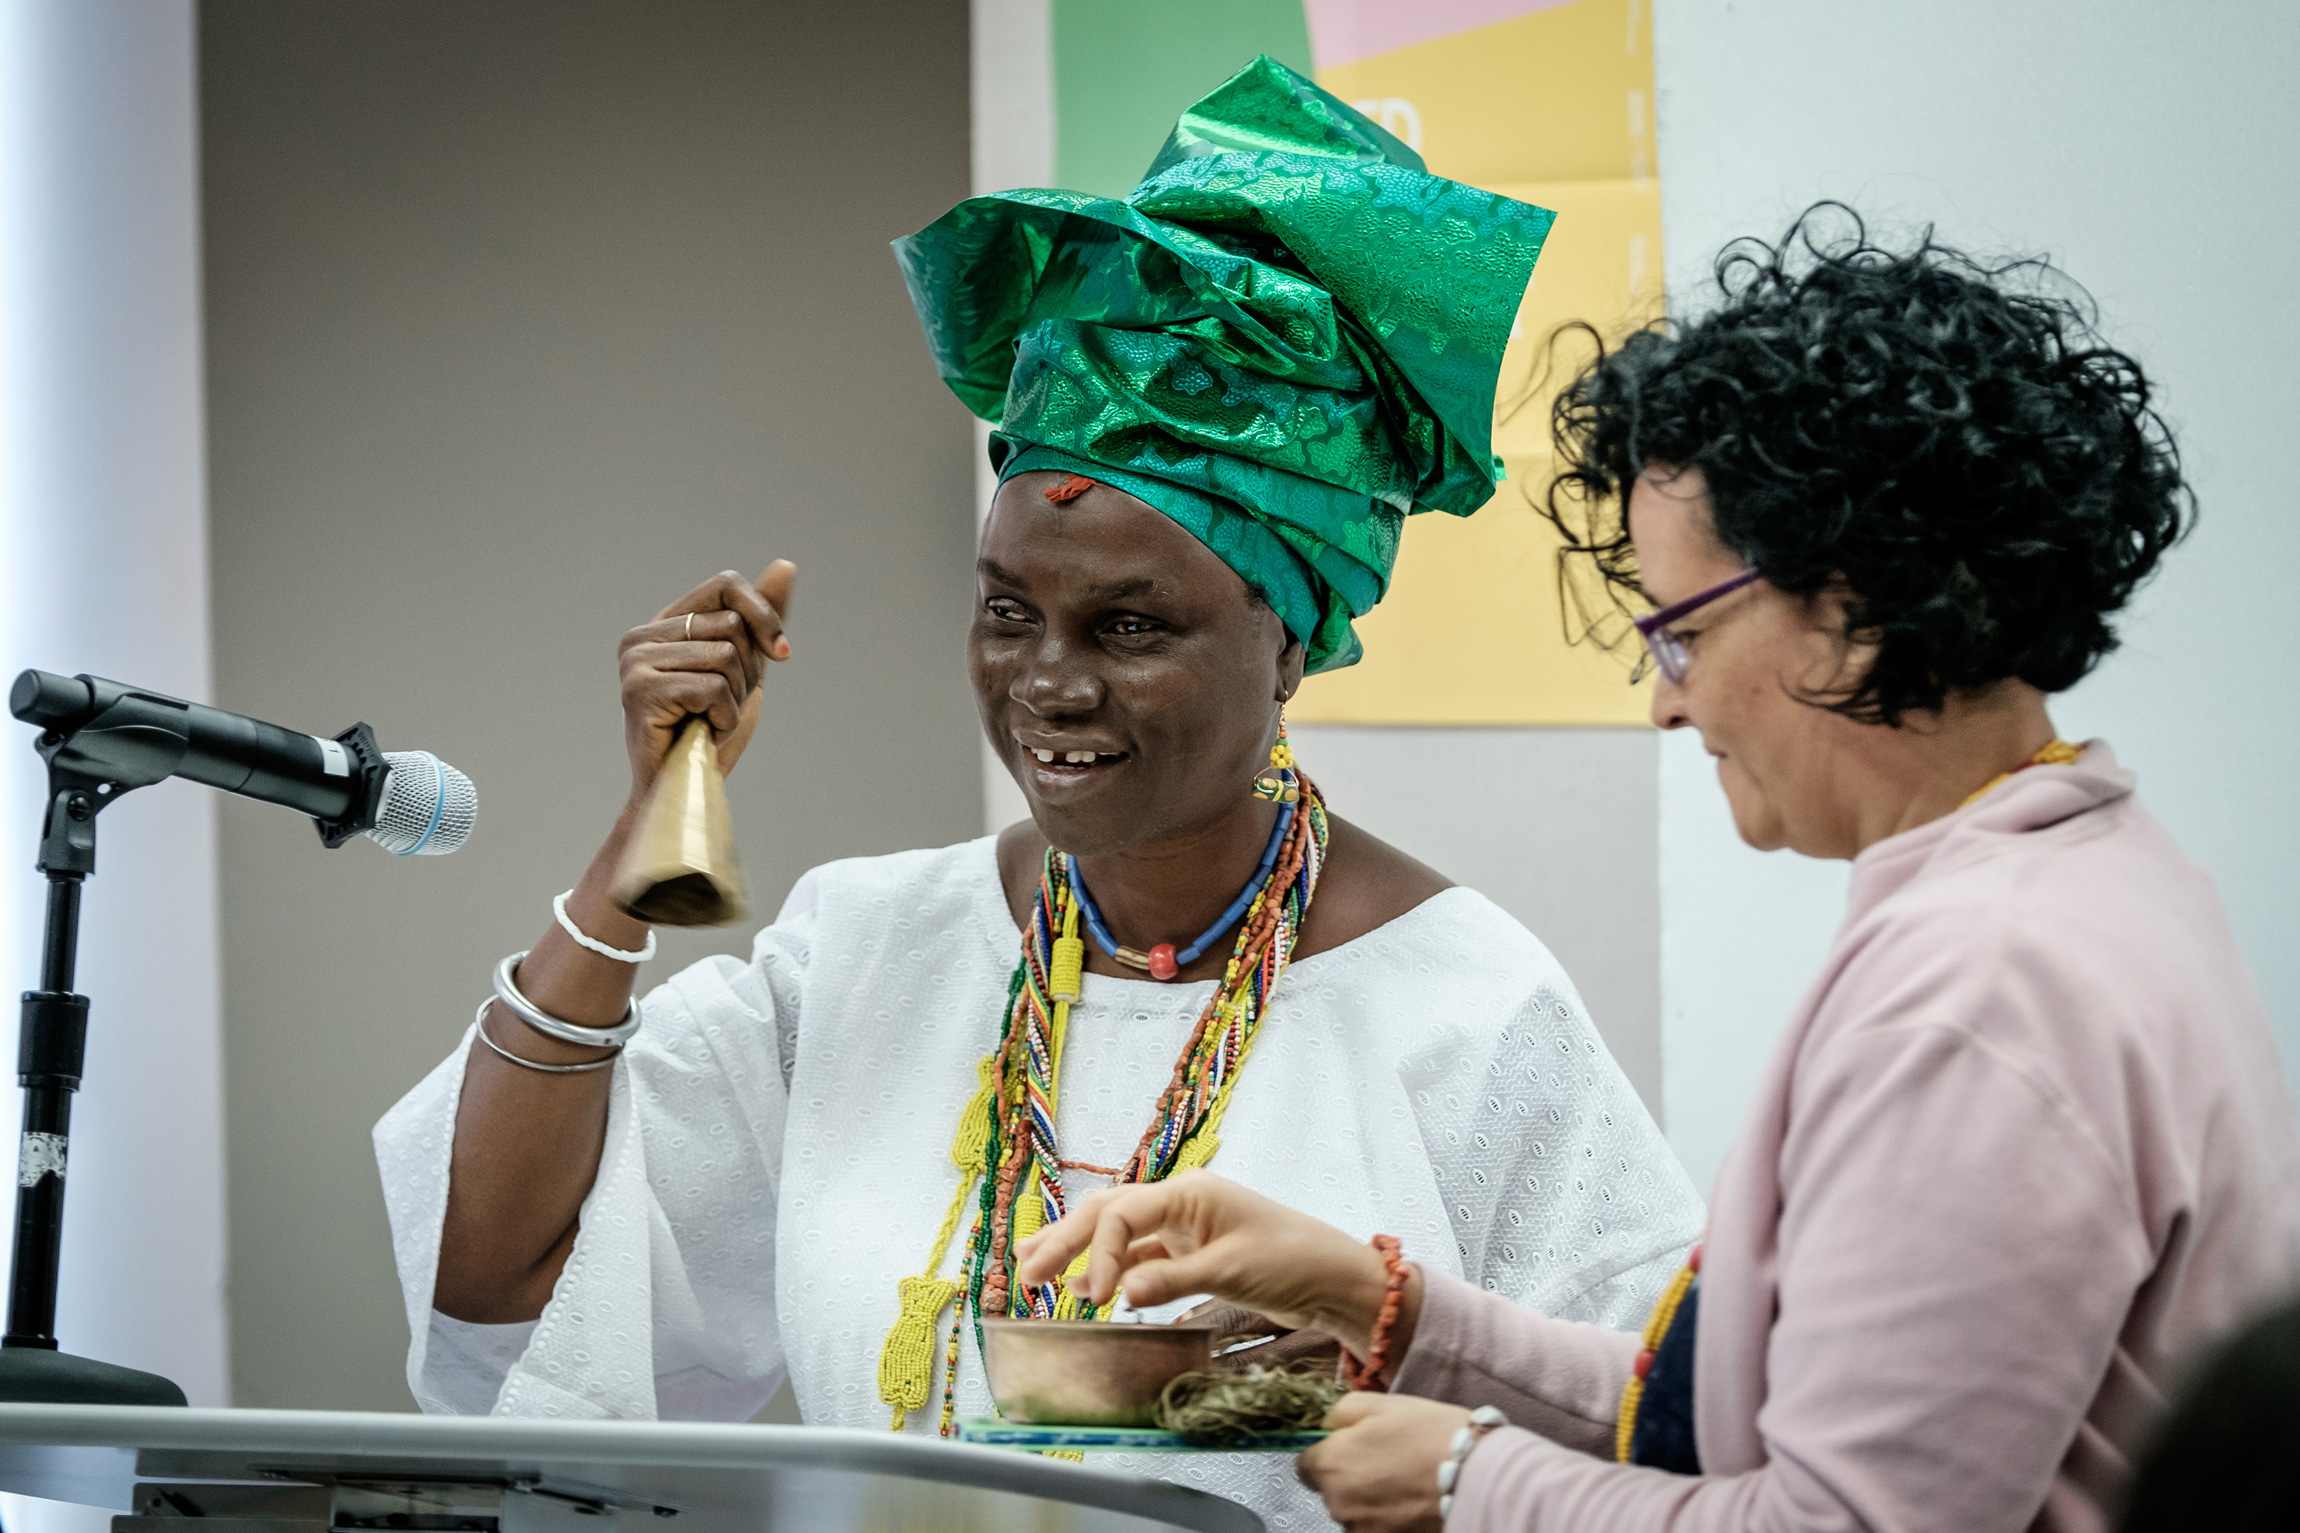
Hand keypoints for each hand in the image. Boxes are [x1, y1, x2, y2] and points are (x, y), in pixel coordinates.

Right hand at [617, 562, 793, 794]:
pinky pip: (714, 687)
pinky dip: (724, 717)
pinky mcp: (641, 690)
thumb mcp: (746, 666)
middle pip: (732, 625)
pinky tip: (702, 732)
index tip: (782, 655)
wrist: (684, 787)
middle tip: (721, 705)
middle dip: (747, 672)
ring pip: (726, 656)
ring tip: (709, 719)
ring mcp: (635, 662)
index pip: (727, 584)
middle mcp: (641, 636)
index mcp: (664, 623)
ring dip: (735, 699)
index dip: (764, 616)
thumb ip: (760, 618)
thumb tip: (786, 565)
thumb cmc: (711, 730)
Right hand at [1012, 1171, 1409, 1357]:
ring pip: (1117, 1234)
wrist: (1334, 1278)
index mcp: (1188, 1192)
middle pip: (1107, 1214)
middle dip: (1065, 1240)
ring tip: (1036, 1272)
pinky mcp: (1191, 1254)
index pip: (1122, 1214)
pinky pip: (1139, 1258)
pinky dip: (1111, 1272)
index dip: (1098, 1253)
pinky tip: (1088, 1291)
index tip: (1097, 1296)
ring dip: (1080, 1253)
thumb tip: (1119, 1292)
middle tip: (1025, 1271)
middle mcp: (1180, 1203)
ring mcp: (1184, 1228)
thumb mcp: (1232, 1270)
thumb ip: (1172, 1280)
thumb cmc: (1293, 1260)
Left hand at [1297, 1393, 1468, 1532]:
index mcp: (1331, 1465)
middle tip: (1387, 1457)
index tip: (1350, 1445)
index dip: (1327, 1451)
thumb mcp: (1381, 1404)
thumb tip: (1325, 1425)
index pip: (1304, 1464)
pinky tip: (1413, 1498)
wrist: (1478, 1476)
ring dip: (1370, 1497)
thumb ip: (1340, 1413)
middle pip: (1331, 1489)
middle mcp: (1339, 1505)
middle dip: (1350, 1474)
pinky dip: (1389, 1515)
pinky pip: (1376, 1526)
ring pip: (1354, 1510)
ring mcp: (1363, 1531)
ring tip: (1405, 1479)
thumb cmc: (1430, 1434)